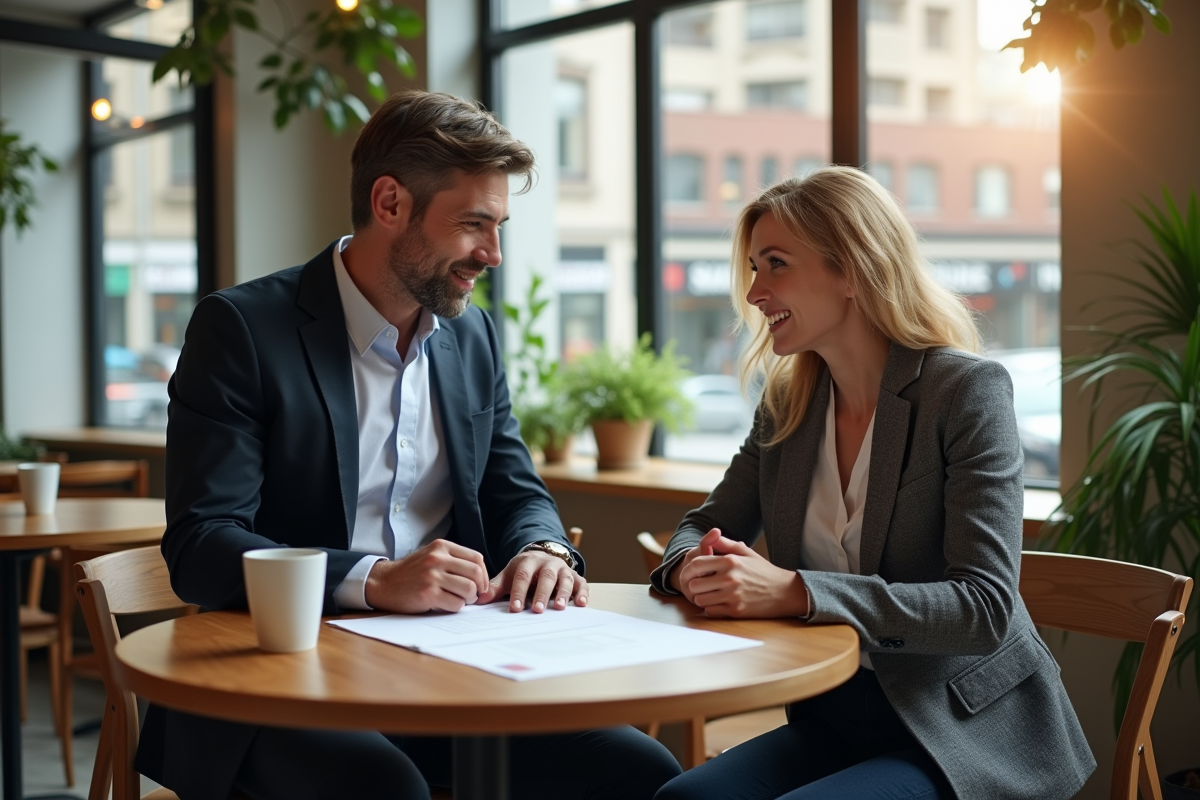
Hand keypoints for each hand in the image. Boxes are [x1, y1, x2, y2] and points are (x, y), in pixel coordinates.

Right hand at [364, 540, 489, 613]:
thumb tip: (482, 577)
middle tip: (473, 595)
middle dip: (479, 588)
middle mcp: (437, 558)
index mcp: (441, 547)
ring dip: (468, 599)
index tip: (481, 585)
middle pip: (475, 574)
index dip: (483, 574)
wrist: (384, 582)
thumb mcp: (432, 556)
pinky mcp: (427, 594)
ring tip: (460, 600)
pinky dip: (456, 607)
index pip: (476, 558)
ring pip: (468, 589)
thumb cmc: (411, 572)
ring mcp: (432, 576)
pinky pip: (456, 604)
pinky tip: (446, 604)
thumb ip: (454, 560)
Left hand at [481, 550, 588, 612]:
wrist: (542, 557)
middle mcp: (548, 563)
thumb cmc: (524, 571)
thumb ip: (496, 588)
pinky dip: (583, 593)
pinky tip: (581, 604)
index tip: (515, 609)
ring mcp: (564, 570)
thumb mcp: (509, 576)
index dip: (519, 592)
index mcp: (529, 561)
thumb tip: (478, 599)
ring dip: (563, 593)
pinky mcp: (576, 577)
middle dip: (542, 593)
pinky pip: (582, 584)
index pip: (523, 576)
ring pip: (565, 579)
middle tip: (537, 610)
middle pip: (546, 577)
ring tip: (560, 608)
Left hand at [676, 530, 808, 617]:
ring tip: (708, 594)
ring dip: (701, 597)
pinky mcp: (736, 610)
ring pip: (700, 599)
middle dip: (693, 585)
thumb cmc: (764, 571)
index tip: (690, 573)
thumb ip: (726, 544)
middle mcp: (729, 578)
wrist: (785, 592)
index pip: (696, 564)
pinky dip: (711, 608)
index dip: (688, 569)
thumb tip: (711, 535)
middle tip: (698, 585)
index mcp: (730, 561)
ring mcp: (732, 595)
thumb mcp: (747, 553)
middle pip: (694, 584)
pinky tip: (718, 603)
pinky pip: (711, 611)